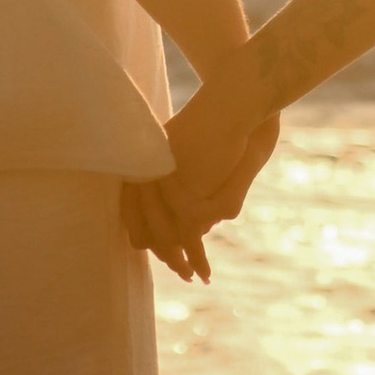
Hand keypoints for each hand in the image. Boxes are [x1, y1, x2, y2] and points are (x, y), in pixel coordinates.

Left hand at [121, 94, 277, 279]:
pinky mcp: (183, 191)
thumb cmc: (231, 124)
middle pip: (147, 228)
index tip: (169, 253)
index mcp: (151, 164)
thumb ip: (201, 191)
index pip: (136, 211)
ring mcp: (163, 184)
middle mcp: (148, 175)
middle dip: (166, 255)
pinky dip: (195, 254)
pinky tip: (204, 270)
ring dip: (179, 260)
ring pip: (165, 235)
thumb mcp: (209, 162)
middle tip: (185, 273)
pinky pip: (186, 232)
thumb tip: (202, 223)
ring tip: (194, 275)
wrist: (238, 99)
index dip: (150, 236)